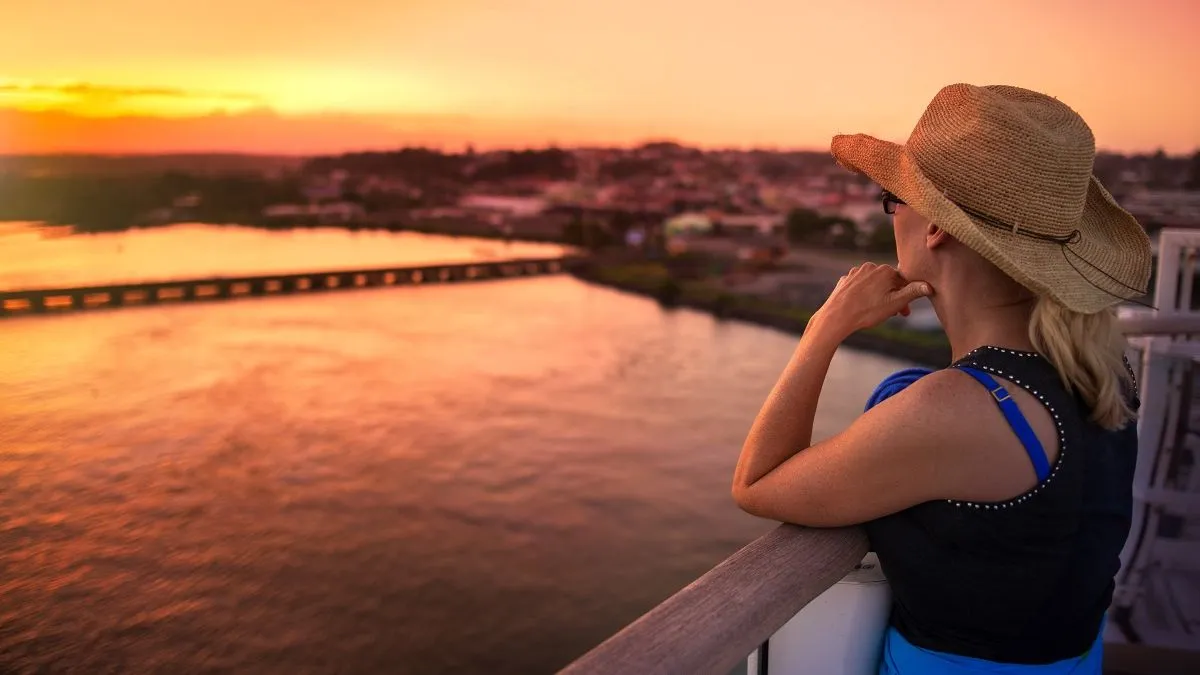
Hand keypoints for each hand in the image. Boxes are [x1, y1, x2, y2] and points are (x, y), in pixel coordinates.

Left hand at [811, 263, 931, 338]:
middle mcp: (870, 267)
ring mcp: (856, 272)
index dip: (906, 298)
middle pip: (888, 282)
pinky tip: (862, 306)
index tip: (904, 313)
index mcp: (885, 270)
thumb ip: (913, 292)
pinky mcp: (845, 280)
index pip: (903, 282)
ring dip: (879, 296)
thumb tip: (929, 286)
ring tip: (877, 311)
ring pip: (874, 284)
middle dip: (893, 298)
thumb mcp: (895, 303)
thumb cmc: (867, 311)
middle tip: (893, 315)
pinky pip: (860, 287)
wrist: (836, 317)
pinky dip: (864, 295)